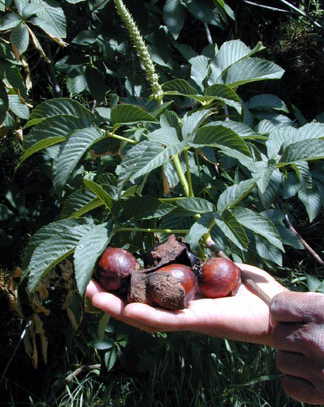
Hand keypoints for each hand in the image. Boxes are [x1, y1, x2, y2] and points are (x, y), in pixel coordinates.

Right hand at [86, 263, 285, 344]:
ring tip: (93, 298)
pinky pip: (166, 322)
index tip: (107, 273)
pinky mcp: (197, 323)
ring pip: (145, 316)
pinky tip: (125, 310)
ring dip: (118, 309)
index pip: (148, 292)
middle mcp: (179, 310)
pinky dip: (145, 317)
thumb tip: (200, 245)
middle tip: (88, 287)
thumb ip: (209, 260)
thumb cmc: (254, 290)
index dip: (126, 285)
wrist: (277, 309)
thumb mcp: (226, 269)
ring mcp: (186, 319)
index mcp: (184, 297)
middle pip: (139, 305)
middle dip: (112, 298)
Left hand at [270, 291, 323, 404]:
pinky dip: (299, 381)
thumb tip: (274, 306)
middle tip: (308, 337)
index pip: (276, 306)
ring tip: (316, 355)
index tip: (292, 315)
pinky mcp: (323, 393)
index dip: (282, 311)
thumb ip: (307, 305)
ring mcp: (319, 369)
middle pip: (276, 335)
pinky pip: (290, 385)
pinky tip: (316, 374)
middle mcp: (315, 339)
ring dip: (293, 359)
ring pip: (281, 360)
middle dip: (288, 336)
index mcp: (320, 311)